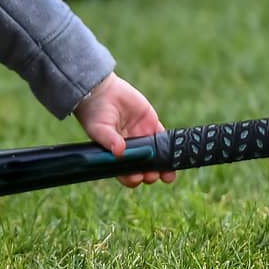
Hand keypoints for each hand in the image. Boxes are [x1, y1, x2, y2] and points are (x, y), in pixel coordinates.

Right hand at [73, 73, 175, 188]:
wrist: (101, 90)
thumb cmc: (94, 113)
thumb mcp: (98, 128)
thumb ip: (109, 140)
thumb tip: (119, 151)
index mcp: (116, 155)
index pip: (126, 172)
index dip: (132, 178)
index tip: (136, 177)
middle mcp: (131, 149)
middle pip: (143, 168)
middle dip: (149, 174)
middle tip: (151, 175)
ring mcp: (142, 138)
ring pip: (157, 156)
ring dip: (163, 166)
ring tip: (167, 174)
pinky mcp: (151, 125)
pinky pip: (164, 138)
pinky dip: (170, 146)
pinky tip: (174, 153)